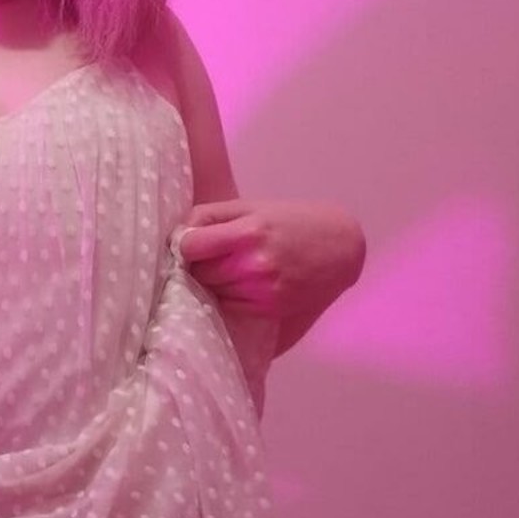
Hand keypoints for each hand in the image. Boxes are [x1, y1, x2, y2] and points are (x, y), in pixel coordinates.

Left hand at [175, 198, 364, 321]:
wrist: (341, 248)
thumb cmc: (292, 221)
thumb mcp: (252, 207)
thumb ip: (211, 217)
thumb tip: (177, 236)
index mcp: (249, 232)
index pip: (190, 247)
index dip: (186, 246)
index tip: (191, 244)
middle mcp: (255, 265)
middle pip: (198, 273)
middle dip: (199, 265)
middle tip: (211, 257)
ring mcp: (263, 291)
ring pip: (211, 293)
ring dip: (213, 283)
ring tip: (231, 269)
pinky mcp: (270, 310)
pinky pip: (229, 306)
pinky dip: (229, 297)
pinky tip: (243, 284)